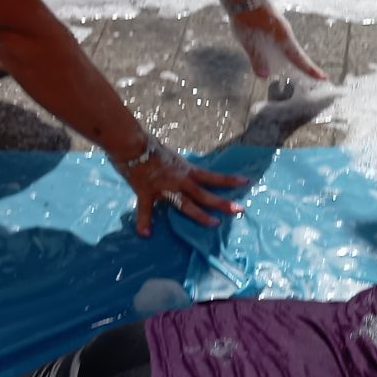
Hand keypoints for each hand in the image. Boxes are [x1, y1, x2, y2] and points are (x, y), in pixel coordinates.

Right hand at [112, 138, 248, 236]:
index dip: (229, 179)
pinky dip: (144, 222)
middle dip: (223, 202)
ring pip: (185, 204)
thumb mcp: (171, 157)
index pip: (212, 176)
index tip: (246, 182)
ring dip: (200, 215)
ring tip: (214, 224)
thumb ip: (178, 168)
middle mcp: (179, 180)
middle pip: (205, 194)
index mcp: (186, 170)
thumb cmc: (149, 146)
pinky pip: (145, 210)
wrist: (130, 143)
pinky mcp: (147, 192)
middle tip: (239, 210)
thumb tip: (184, 173)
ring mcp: (164, 188)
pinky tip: (145, 234)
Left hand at [229, 0, 329, 82]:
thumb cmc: (245, 17)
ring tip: (275, 64)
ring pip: (285, 45)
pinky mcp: (273, 21)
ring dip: (282, 56)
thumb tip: (264, 76)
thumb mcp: (248, 41)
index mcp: (283, 38)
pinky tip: (266, 49)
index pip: (299, 59)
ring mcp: (280, 25)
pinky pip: (278, 39)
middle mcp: (285, 32)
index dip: (311, 70)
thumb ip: (257, 58)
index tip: (324, 77)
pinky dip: (275, 47)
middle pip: (294, 53)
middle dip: (296, 65)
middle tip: (304, 74)